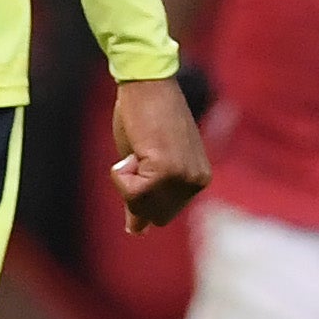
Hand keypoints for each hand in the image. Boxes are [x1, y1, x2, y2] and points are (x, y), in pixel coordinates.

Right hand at [106, 74, 210, 234]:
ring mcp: (183, 178)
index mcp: (198, 180)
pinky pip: (131, 192)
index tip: (142, 162)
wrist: (146, 86)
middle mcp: (196, 182)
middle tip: (138, 156)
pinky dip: (120, 175)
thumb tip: (136, 232)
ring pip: (139, 206)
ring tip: (138, 151)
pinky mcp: (166, 170)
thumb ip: (146, 196)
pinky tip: (134, 150)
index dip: (141, 194)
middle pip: (153, 216)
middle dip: (135, 192)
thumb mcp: (147, 164)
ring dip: (126, 181)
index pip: (162, 214)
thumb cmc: (144, 118)